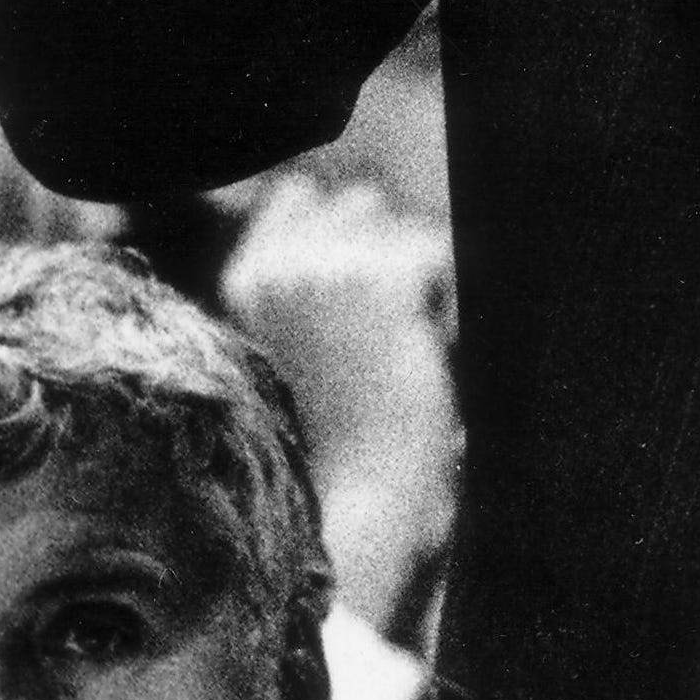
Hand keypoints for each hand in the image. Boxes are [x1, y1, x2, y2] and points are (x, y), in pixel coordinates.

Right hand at [222, 171, 459, 638]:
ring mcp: (330, 268)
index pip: (302, 198)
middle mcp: (280, 264)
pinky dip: (454, 307)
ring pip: (409, 230)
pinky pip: (446, 259)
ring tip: (407, 352)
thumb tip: (360, 202)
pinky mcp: (384, 282)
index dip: (346, 238)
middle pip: (362, 205)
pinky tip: (430, 359)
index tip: (362, 303)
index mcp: (246, 279)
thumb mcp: (298, 344)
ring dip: (425, 279)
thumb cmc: (338, 440)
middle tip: (389, 339)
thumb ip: (309, 279)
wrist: (363, 501)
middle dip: (388, 254)